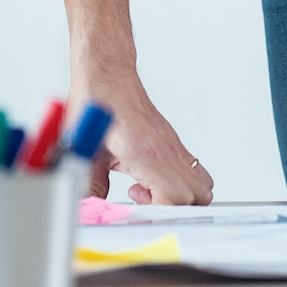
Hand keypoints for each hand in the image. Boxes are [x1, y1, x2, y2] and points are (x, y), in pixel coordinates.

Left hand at [70, 63, 212, 204]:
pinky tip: (148, 178)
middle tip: (144, 204)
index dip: (160, 212)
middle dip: (173, 210)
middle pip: (199, 196)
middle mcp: (167, 150)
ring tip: (148, 192)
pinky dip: (178, 184)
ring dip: (181, 198)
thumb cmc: (96, 103)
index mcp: (145, 153)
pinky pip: (193, 171)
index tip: (140, 212)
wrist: (107, 74)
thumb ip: (88, 185)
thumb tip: (88, 210)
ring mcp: (174, 146)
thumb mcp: (84, 149)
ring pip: (203, 185)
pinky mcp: (173, 143)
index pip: (176, 197)